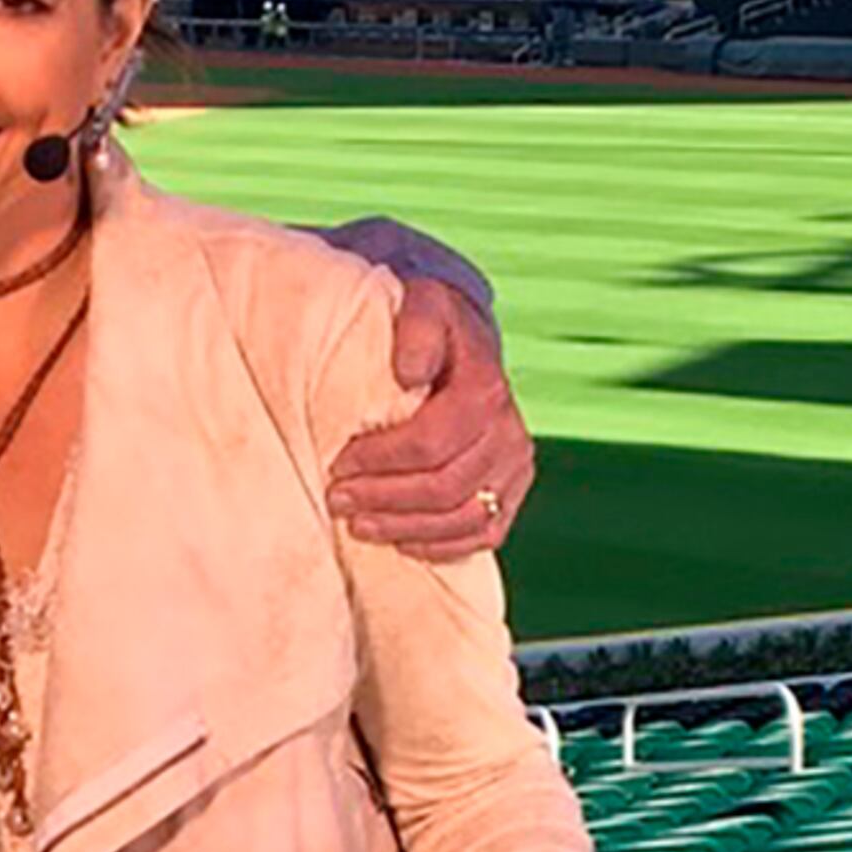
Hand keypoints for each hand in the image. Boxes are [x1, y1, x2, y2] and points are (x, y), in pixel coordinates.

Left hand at [326, 276, 535, 559]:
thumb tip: (407, 373)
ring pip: (462, 518)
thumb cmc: (432, 327)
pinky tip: (403, 544)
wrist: (464, 344)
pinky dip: (442, 546)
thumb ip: (416, 329)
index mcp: (485, 390)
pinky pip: (484, 535)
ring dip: (406, 528)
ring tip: (359, 525)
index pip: (431, 442)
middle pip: (444, 486)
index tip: (337, 463)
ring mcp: (514, 468)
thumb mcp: (422, 304)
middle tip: (337, 500)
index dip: (381, 460)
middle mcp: (509, 433)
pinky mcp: (511, 492)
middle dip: (384, 498)